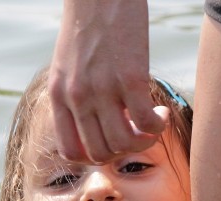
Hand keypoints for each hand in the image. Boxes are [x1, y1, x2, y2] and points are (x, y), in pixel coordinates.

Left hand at [49, 0, 165, 162]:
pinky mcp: (130, 78)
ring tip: (153, 123)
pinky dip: (158, 126)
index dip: (95, 156)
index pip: (71, 151)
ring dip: (145, 141)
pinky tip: (161, 113)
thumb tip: (98, 125)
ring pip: (124, 144)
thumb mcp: (69, 65)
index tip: (111, 141)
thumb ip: (76, 96)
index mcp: (59, 95)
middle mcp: (76, 97)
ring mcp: (102, 89)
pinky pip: (146, 123)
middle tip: (137, 132)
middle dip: (123, 151)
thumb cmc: (88, 25)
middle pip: (101, 153)